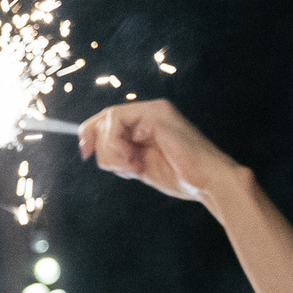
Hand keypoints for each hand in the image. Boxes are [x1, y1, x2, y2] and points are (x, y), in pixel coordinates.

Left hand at [77, 100, 240, 204]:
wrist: (207, 181)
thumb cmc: (180, 177)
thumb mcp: (140, 166)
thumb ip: (120, 154)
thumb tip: (90, 149)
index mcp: (146, 124)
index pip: (107, 120)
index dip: (89, 133)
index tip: (85, 152)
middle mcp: (149, 113)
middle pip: (104, 118)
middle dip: (101, 147)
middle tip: (122, 168)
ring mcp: (154, 111)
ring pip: (108, 121)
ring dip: (113, 153)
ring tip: (135, 168)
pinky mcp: (157, 114)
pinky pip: (117, 121)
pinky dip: (117, 146)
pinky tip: (136, 162)